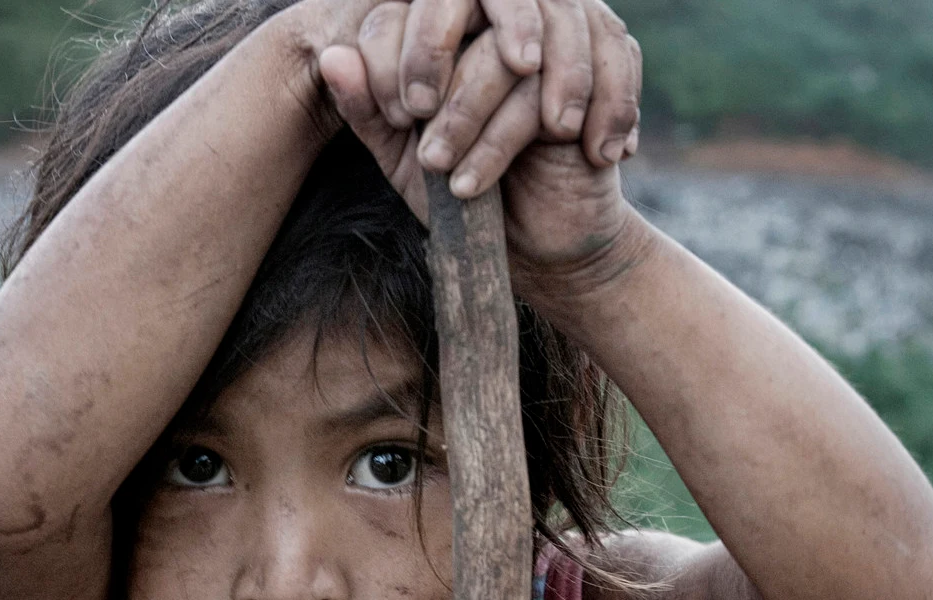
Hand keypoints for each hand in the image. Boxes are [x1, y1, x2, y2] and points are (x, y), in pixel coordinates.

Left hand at [318, 0, 645, 297]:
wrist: (533, 243)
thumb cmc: (461, 193)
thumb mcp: (403, 160)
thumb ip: (368, 109)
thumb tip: (333, 57)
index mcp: (437, 36)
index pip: (405, 11)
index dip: (397, 57)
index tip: (399, 118)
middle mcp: (490, 24)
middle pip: (467, 15)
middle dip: (449, 96)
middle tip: (433, 159)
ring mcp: (546, 40)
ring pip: (516, 56)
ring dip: (489, 130)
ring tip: (467, 187)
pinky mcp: (599, 67)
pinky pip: (578, 75)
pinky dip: (549, 132)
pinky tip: (525, 174)